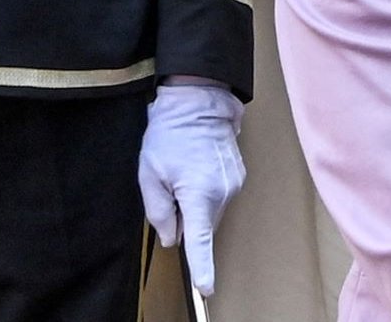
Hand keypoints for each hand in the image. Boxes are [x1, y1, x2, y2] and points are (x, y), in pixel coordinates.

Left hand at [137, 81, 245, 296]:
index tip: (206, 289)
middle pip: (204, 224)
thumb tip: (172, 237)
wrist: (199, 102)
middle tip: (170, 191)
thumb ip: (159, 211)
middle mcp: (223, 192)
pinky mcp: (240, 175)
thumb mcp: (150, 174)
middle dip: (187, 219)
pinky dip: (208, 192)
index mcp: (199, 194)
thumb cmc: (170, 135)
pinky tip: (197, 168)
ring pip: (212, 211)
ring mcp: (235, 183)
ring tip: (185, 173)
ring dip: (197, 204)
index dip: (202, 267)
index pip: (200, 240)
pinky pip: (221, 196)